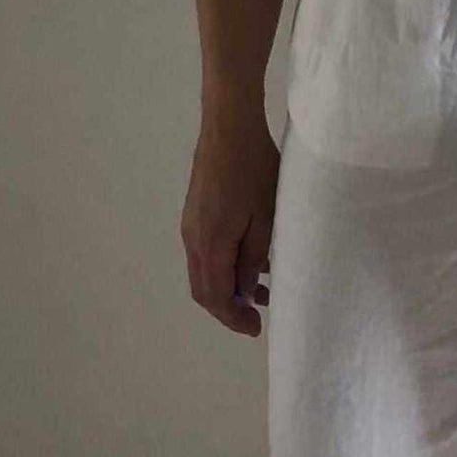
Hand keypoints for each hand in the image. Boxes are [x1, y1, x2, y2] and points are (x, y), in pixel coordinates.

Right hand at [180, 99, 278, 336]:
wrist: (229, 128)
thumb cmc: (254, 170)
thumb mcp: (264, 217)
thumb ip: (253, 257)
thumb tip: (243, 290)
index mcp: (209, 244)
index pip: (215, 297)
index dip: (234, 317)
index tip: (255, 328)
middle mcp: (193, 239)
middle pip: (204, 289)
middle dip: (229, 308)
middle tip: (257, 315)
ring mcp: (191, 224)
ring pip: (205, 270)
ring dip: (228, 286)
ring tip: (262, 289)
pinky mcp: (196, 211)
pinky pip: (206, 251)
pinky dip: (225, 265)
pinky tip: (252, 259)